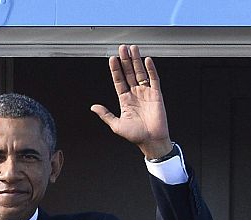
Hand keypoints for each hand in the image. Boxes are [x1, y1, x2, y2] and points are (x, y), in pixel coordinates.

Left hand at [90, 44, 172, 158]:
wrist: (151, 141)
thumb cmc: (135, 135)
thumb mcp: (116, 125)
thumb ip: (105, 114)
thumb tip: (93, 107)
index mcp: (125, 100)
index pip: (119, 81)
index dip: (115, 70)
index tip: (112, 59)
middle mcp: (135, 94)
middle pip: (129, 73)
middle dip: (125, 61)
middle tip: (122, 48)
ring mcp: (146, 93)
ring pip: (140, 73)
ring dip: (136, 61)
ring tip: (132, 49)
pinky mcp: (157, 94)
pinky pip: (154, 79)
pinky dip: (151, 69)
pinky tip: (146, 60)